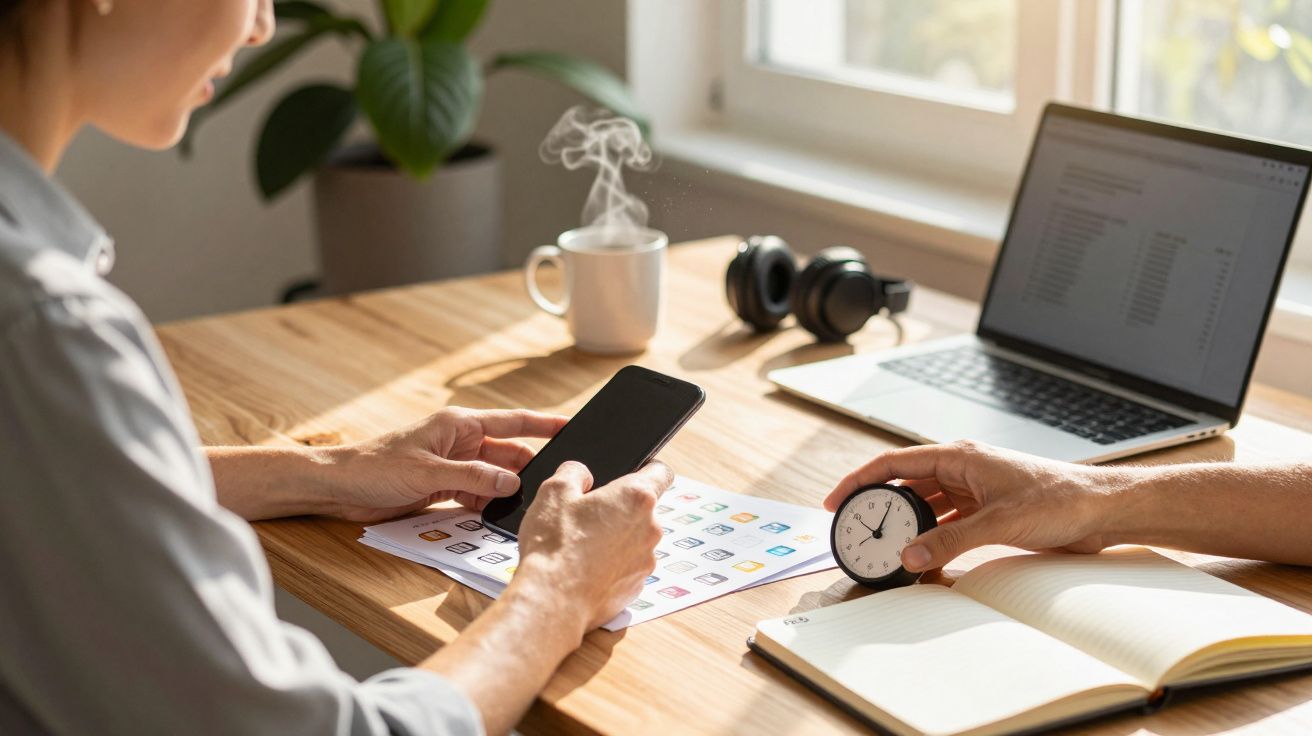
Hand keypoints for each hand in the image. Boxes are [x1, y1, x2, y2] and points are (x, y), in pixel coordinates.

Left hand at [321, 408, 566, 522]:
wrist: (337, 487)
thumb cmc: (374, 466)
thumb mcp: (427, 472)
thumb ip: (472, 477)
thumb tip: (512, 481)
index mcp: (460, 424)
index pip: (514, 422)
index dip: (545, 424)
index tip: (574, 425)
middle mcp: (461, 442)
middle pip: (509, 455)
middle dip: (530, 468)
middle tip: (555, 485)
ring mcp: (454, 466)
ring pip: (494, 478)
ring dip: (507, 492)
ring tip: (529, 507)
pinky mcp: (443, 488)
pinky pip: (477, 495)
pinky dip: (487, 506)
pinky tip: (499, 517)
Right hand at [514, 460, 672, 630]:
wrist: (552, 600)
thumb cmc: (555, 545)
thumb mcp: (554, 491)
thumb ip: (574, 472)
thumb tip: (582, 474)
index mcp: (636, 498)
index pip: (661, 472)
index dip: (648, 469)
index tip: (635, 473)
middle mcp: (650, 529)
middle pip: (642, 510)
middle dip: (619, 510)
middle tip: (586, 517)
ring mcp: (646, 560)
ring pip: (634, 540)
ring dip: (615, 539)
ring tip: (581, 547)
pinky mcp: (636, 586)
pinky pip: (627, 567)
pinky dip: (611, 566)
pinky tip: (585, 569)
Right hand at [824, 440, 1132, 572]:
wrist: (1102, 508)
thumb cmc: (1060, 498)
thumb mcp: (998, 522)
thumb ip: (949, 540)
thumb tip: (909, 556)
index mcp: (958, 457)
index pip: (893, 464)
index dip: (860, 482)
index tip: (837, 503)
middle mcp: (962, 469)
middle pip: (905, 485)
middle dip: (879, 508)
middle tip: (858, 532)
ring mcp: (974, 490)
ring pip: (926, 507)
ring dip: (907, 527)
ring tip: (887, 549)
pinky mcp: (988, 510)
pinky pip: (947, 523)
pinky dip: (932, 539)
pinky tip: (923, 558)